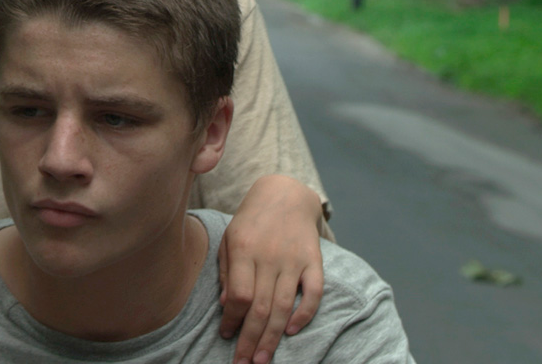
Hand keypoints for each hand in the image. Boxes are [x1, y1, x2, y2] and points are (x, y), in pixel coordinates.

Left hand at [217, 175, 325, 363]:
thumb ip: (227, 272)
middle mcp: (270, 255)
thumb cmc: (251, 221)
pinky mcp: (315, 260)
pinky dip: (304, 314)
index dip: (232, 320)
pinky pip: (314, 292)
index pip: (240, 296)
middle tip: (243, 363)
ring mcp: (295, 259)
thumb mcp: (229, 238)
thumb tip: (226, 305)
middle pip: (261, 307)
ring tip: (262, 359)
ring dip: (273, 337)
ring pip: (284, 306)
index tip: (226, 335)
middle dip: (250, 340)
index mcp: (244, 248)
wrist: (285, 194)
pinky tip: (292, 330)